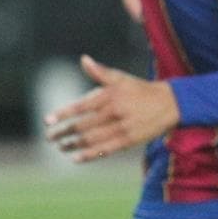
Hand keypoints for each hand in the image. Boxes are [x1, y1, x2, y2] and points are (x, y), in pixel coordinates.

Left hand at [45, 55, 178, 160]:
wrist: (170, 104)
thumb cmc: (141, 90)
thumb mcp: (121, 78)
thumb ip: (100, 72)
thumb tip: (84, 60)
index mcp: (110, 96)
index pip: (80, 106)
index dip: (63, 114)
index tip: (47, 121)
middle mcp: (114, 112)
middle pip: (83, 125)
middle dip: (63, 132)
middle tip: (49, 137)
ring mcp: (122, 128)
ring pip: (92, 140)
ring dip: (73, 145)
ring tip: (60, 146)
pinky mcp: (129, 141)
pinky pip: (105, 150)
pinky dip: (89, 155)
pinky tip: (75, 158)